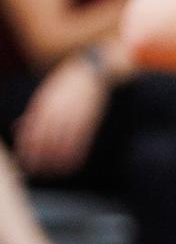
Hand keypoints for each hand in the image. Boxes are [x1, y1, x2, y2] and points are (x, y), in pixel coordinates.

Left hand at [14, 55, 107, 176]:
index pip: (30, 131)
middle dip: (40, 158)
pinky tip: (72, 164)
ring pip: (62, 142)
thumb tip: (17, 127)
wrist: (89, 71)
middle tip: (36, 172)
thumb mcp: (44, 95)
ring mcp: (73, 115)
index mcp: (43, 105)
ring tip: (53, 173)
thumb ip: (32, 112)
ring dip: (57, 160)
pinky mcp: (88, 119)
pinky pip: (80, 140)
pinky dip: (75, 154)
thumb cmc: (64, 85)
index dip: (26, 149)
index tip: (24, 162)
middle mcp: (56, 111)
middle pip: (45, 140)